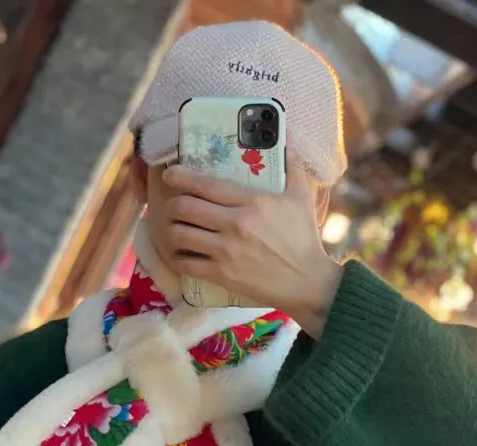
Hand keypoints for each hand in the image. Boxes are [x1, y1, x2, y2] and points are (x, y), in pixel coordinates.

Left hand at [162, 149, 342, 337]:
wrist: (306, 282)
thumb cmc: (303, 238)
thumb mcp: (301, 197)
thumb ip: (292, 164)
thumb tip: (285, 133)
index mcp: (252, 201)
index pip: (206, 184)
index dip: (181, 177)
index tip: (170, 175)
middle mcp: (235, 224)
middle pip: (185, 207)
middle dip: (172, 204)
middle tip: (172, 206)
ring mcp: (226, 251)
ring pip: (179, 234)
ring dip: (172, 230)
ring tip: (174, 229)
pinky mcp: (222, 275)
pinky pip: (185, 263)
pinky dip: (177, 258)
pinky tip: (180, 254)